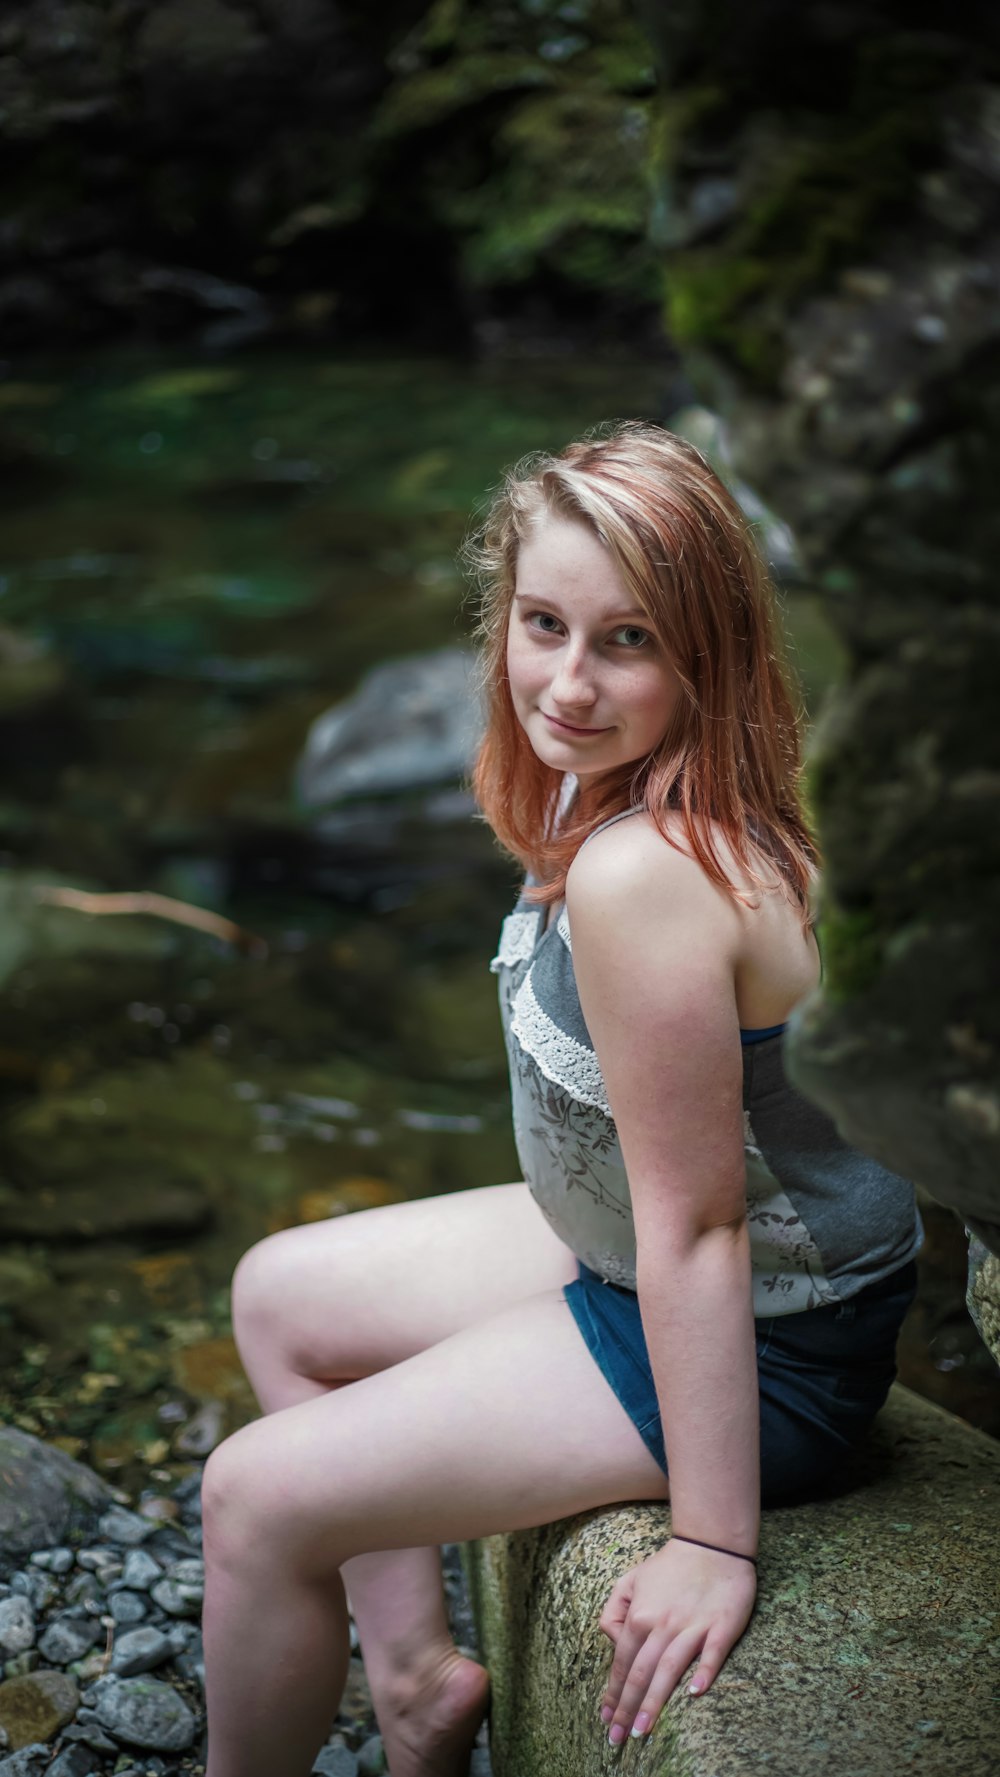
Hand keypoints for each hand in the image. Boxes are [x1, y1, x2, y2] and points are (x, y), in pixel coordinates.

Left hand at [598, 1538, 756, 1742]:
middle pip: (641, 1674)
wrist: (710, 1544)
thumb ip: (614, 1610)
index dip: (613, 1693)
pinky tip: (693, 1694)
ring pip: (669, 1670)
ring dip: (654, 1703)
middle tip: (619, 1739)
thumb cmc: (669, 1566)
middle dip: (628, 1709)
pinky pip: (711, 1654)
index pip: (622, 1662)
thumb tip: (614, 1641)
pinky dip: (702, 1673)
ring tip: (642, 1731)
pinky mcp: (722, 1626)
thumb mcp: (630, 1579)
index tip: (606, 1718)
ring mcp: (693, 1626)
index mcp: (640, 1615)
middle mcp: (663, 1624)